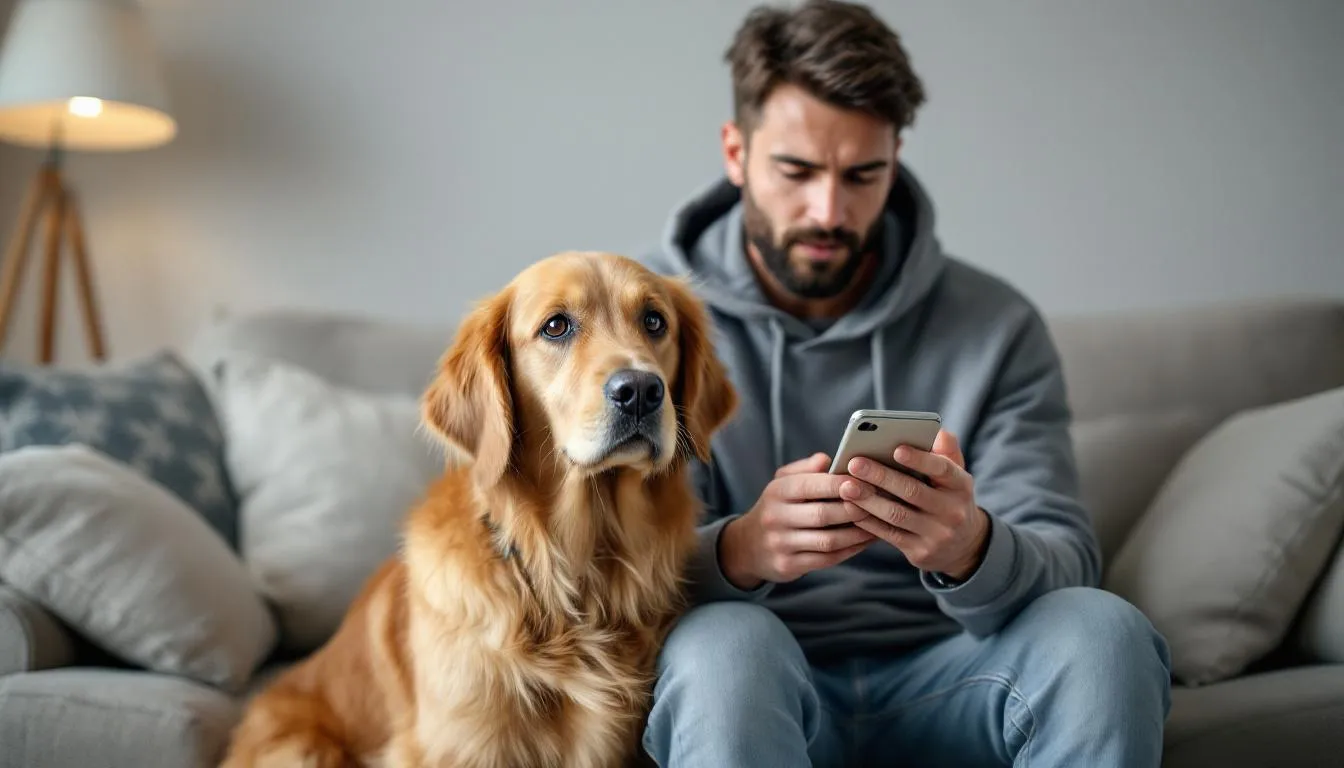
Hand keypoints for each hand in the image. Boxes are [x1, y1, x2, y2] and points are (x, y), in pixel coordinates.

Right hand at [720, 452, 876, 589]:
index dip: (840, 484)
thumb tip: (827, 459)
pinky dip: (851, 550)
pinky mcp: (789, 565)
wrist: (746, 547)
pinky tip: (866, 540)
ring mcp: (782, 544)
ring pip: (828, 540)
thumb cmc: (776, 508)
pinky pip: (827, 559)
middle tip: (880, 501)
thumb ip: (805, 469)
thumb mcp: (781, 483)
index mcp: (777, 492)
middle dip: (855, 508)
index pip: (811, 485)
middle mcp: (776, 518)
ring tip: (879, 522)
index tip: (866, 480)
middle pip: (823, 514)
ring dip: (858, 533)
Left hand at [839, 430, 989, 581]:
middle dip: (881, 476)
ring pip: (896, 515)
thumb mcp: (956, 476)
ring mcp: (937, 534)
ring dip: (868, 500)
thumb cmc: (949, 498)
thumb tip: (937, 433)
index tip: (896, 448)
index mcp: (961, 486)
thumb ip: (947, 452)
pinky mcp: (920, 552)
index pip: (942, 469)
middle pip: (912, 491)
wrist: (964, 545)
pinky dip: (868, 520)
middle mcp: (952, 511)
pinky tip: (850, 507)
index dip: (919, 459)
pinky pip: (889, 534)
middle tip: (855, 463)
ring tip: (846, 486)